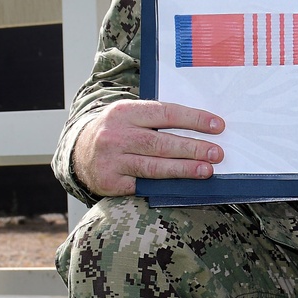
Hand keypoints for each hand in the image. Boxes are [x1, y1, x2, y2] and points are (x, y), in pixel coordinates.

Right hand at [72, 100, 224, 196]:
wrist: (79, 151)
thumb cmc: (117, 131)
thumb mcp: (130, 116)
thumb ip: (157, 120)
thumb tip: (199, 131)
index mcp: (124, 112)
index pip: (166, 113)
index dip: (194, 120)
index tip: (218, 126)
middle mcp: (115, 135)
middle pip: (161, 143)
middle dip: (192, 148)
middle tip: (216, 153)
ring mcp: (111, 160)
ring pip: (154, 166)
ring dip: (184, 169)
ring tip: (206, 170)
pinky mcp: (110, 181)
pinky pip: (143, 184)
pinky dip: (165, 185)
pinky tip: (183, 185)